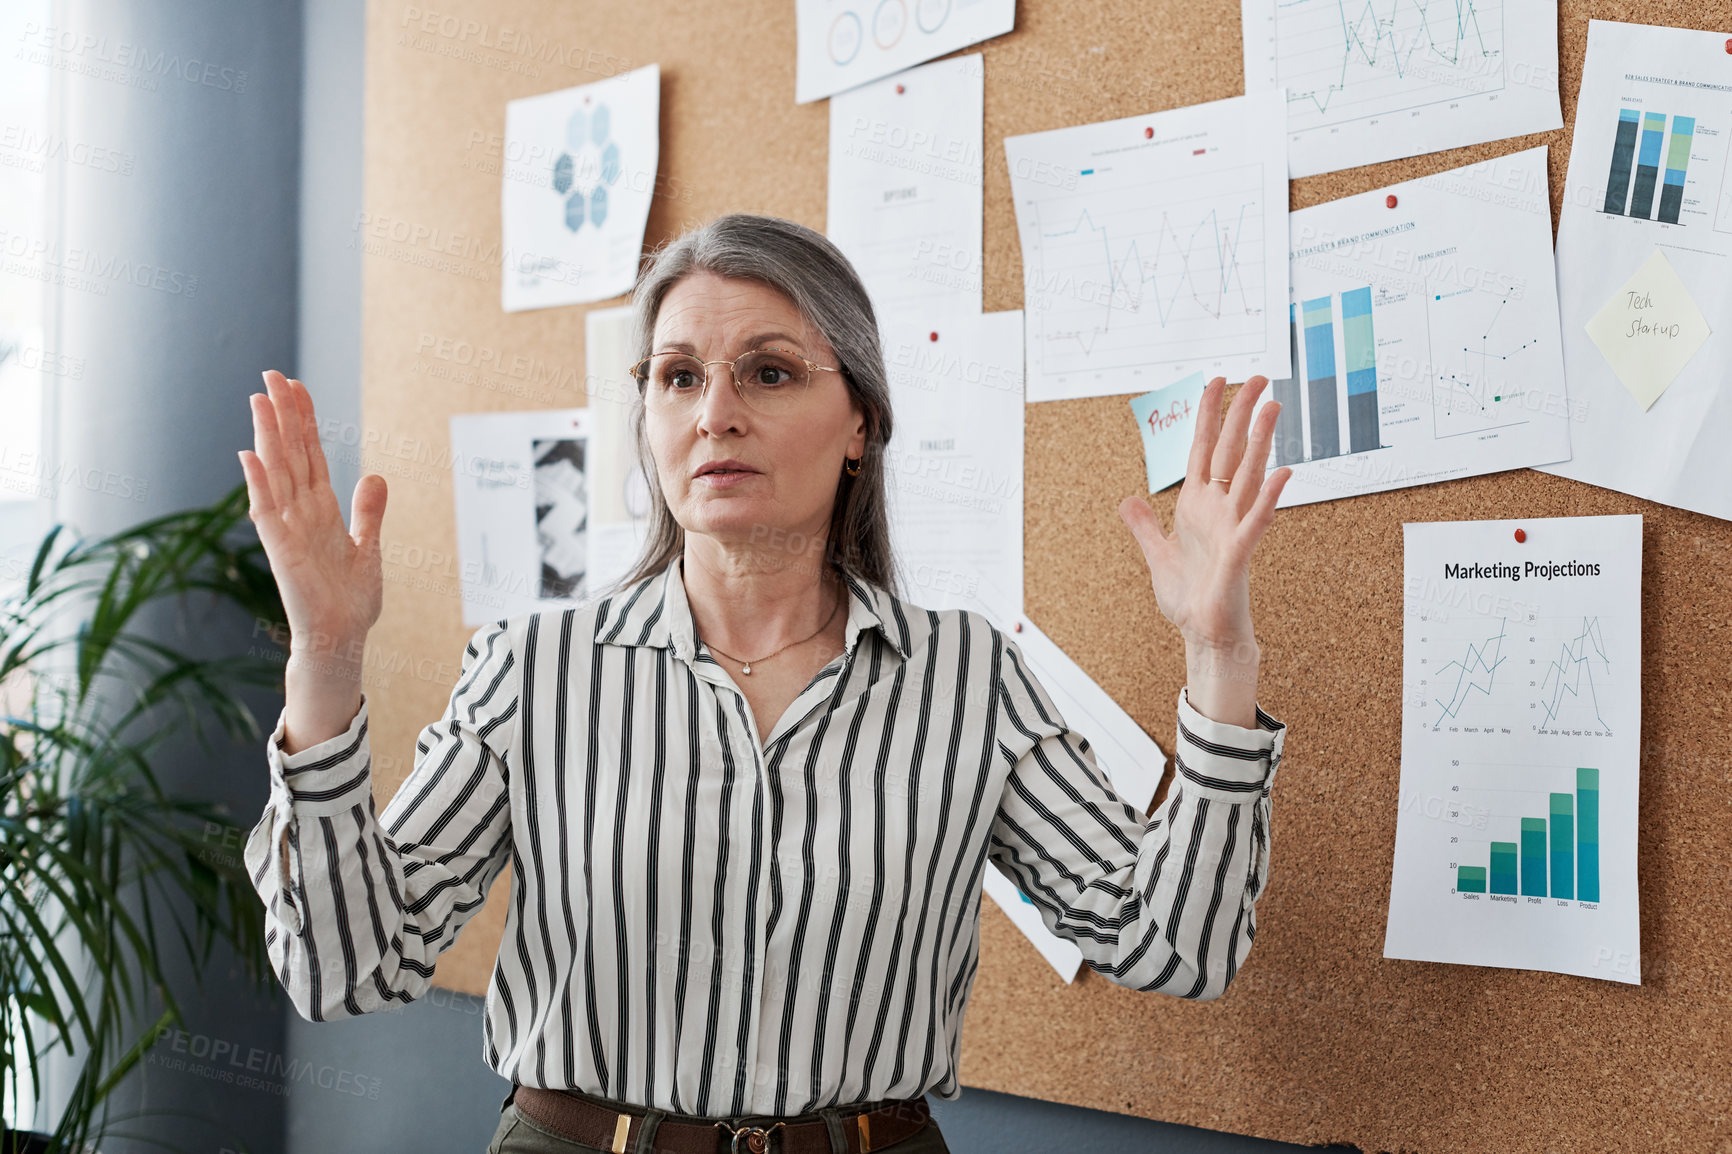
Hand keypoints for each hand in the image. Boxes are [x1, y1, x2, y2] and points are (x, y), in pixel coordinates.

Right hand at [238, 370, 387, 660]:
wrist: (341, 640)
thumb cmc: (349, 600)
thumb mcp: (368, 547)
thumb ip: (368, 512)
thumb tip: (376, 475)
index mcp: (321, 510)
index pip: (310, 455)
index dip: (304, 421)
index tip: (296, 386)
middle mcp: (301, 513)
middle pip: (290, 454)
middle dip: (282, 415)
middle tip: (271, 375)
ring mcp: (288, 530)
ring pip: (277, 474)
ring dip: (268, 437)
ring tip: (259, 400)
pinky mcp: (282, 552)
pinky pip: (267, 512)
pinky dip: (258, 484)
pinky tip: (250, 456)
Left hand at [1118, 376, 1289, 725]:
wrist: (1203, 635)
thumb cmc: (1188, 600)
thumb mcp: (1157, 555)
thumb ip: (1144, 527)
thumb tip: (1128, 500)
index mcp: (1197, 506)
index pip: (1203, 449)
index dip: (1209, 415)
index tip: (1216, 381)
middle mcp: (1218, 510)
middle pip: (1231, 452)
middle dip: (1242, 414)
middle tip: (1260, 378)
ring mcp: (1232, 529)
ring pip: (1247, 476)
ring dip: (1260, 442)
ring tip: (1273, 408)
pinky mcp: (1239, 554)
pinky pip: (1255, 521)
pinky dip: (1268, 497)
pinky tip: (1282, 473)